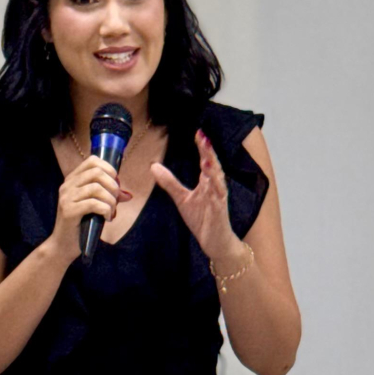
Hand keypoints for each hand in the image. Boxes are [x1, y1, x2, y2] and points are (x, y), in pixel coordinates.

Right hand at [45, 152, 133, 263]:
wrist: (63, 246)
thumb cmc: (81, 225)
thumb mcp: (96, 207)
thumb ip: (109, 197)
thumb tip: (128, 195)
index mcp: (72, 180)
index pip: (93, 161)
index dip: (109, 169)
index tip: (115, 184)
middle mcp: (67, 186)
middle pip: (96, 172)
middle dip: (112, 185)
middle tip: (115, 200)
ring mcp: (66, 197)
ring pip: (97, 188)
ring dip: (110, 200)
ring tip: (111, 212)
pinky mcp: (68, 211)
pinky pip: (94, 203)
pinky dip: (106, 210)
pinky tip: (107, 218)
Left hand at [150, 129, 240, 263]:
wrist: (215, 241)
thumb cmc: (202, 219)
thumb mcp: (181, 199)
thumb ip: (170, 182)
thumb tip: (153, 166)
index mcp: (207, 182)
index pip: (205, 161)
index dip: (202, 147)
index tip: (198, 133)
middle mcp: (215, 186)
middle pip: (213, 165)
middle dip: (209, 151)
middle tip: (203, 136)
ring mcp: (219, 197)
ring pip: (218, 178)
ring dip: (213, 165)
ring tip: (208, 153)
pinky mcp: (220, 209)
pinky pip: (219, 196)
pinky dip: (217, 186)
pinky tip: (213, 178)